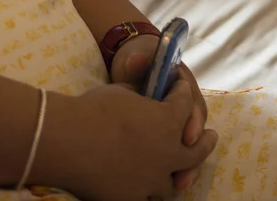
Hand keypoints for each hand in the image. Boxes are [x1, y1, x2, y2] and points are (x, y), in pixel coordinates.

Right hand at [44, 79, 217, 200]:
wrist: (66, 141)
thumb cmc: (93, 109)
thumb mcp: (123, 92)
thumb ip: (143, 99)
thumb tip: (147, 103)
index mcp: (169, 121)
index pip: (186, 103)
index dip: (182, 91)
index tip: (179, 88)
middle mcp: (168, 153)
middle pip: (197, 150)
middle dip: (204, 140)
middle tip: (210, 136)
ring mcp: (152, 180)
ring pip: (176, 182)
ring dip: (183, 173)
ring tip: (186, 171)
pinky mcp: (133, 197)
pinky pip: (150, 199)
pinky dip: (153, 192)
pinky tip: (152, 187)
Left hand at [107, 44, 209, 194]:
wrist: (134, 66)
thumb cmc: (137, 64)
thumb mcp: (136, 60)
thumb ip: (137, 62)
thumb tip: (135, 61)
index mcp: (183, 83)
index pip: (192, 104)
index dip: (190, 121)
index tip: (185, 138)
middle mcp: (188, 105)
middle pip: (196, 131)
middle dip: (193, 153)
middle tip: (183, 172)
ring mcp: (182, 120)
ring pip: (191, 146)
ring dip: (187, 167)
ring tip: (180, 184)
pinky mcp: (173, 134)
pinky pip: (180, 153)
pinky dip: (177, 168)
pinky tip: (169, 185)